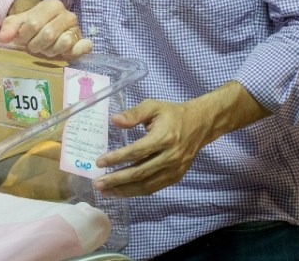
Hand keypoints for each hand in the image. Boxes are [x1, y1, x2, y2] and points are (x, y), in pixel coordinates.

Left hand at [0, 0, 92, 58]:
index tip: (22, 38)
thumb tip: (2, 38)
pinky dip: (73, 52)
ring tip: (45, 48)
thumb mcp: (16, 23)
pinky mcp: (82, 42)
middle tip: (32, 45)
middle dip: (36, 45)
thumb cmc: (30, 25)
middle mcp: (68, 15)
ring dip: (50, 51)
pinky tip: (63, 54)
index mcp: (52, 5)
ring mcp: (77, 28)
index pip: (34, 23)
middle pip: (49, 34)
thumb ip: (8, 29)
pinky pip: (83, 48)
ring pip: (64, 42)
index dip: (24, 35)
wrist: (44, 28)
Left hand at [92, 83, 267, 196]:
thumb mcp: (153, 106)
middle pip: (140, 172)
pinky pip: (154, 187)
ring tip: (105, 191)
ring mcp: (174, 169)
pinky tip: (122, 191)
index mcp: (164, 138)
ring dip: (125, 190)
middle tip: (98, 183)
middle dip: (117, 180)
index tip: (99, 162)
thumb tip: (114, 120)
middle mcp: (170, 157)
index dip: (117, 158)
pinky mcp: (176, 177)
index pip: (137, 151)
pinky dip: (137, 191)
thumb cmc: (172, 114)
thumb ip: (133, 113)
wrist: (200, 124)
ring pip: (147, 185)